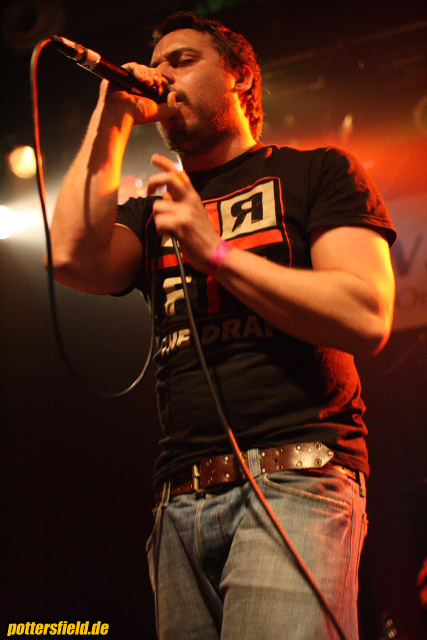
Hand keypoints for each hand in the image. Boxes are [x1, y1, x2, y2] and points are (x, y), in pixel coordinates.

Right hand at [99, 63, 175, 124]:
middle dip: (156, 75)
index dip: (165, 78)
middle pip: (151, 72)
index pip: (158, 80)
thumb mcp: (160, 112)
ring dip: (148, 74)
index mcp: (147, 93)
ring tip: (148, 83)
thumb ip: (172, 107)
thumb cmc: (138, 114)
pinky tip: (140, 79)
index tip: (171, 81)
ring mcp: (129, 79)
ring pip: (143, 68)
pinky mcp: (121, 73)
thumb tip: (175, 95)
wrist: (121, 113)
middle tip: (157, 83)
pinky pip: (132, 66)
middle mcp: (138, 85)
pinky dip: (138, 70)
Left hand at [147, 154, 220, 271]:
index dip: (165, 163)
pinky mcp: (182, 225)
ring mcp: (186, 212)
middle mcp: (191, 200)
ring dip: (158, 219)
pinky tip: (170, 235)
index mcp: (193, 197)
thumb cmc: (201, 235)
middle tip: (149, 191)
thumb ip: (179, 202)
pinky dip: (161, 231)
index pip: (179, 174)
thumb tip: (164, 193)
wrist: (215, 253)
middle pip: (168, 179)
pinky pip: (159, 222)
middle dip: (153, 182)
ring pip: (158, 207)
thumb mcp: (194, 213)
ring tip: (168, 228)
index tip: (154, 158)